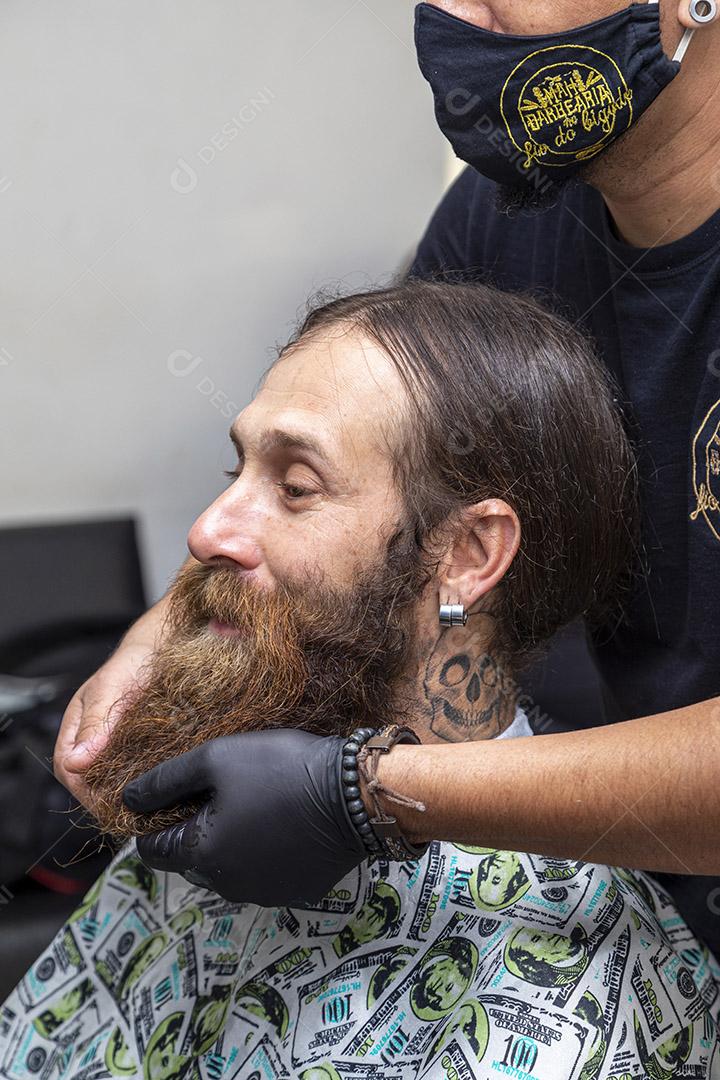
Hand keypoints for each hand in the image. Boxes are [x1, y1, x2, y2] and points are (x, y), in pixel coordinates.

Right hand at [53, 642, 152, 806]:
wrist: (160, 650)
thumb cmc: (132, 663)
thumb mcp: (111, 689)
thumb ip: (96, 723)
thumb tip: (76, 762)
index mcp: (76, 726)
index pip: (68, 769)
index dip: (85, 791)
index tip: (107, 804)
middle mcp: (91, 739)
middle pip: (87, 780)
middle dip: (105, 798)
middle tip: (132, 809)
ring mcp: (112, 744)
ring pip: (109, 778)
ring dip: (123, 792)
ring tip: (145, 803)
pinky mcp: (134, 746)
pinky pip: (130, 770)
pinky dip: (140, 779)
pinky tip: (155, 784)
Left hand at [123, 730, 367, 906]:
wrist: (355, 793)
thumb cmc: (280, 769)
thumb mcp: (216, 758)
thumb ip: (165, 781)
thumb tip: (127, 799)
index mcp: (202, 855)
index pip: (152, 851)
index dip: (154, 821)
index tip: (172, 795)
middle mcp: (228, 886)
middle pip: (191, 859)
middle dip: (194, 828)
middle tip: (219, 790)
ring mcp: (265, 893)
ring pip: (227, 868)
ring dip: (229, 841)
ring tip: (253, 800)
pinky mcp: (297, 891)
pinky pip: (264, 873)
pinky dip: (263, 852)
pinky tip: (281, 820)